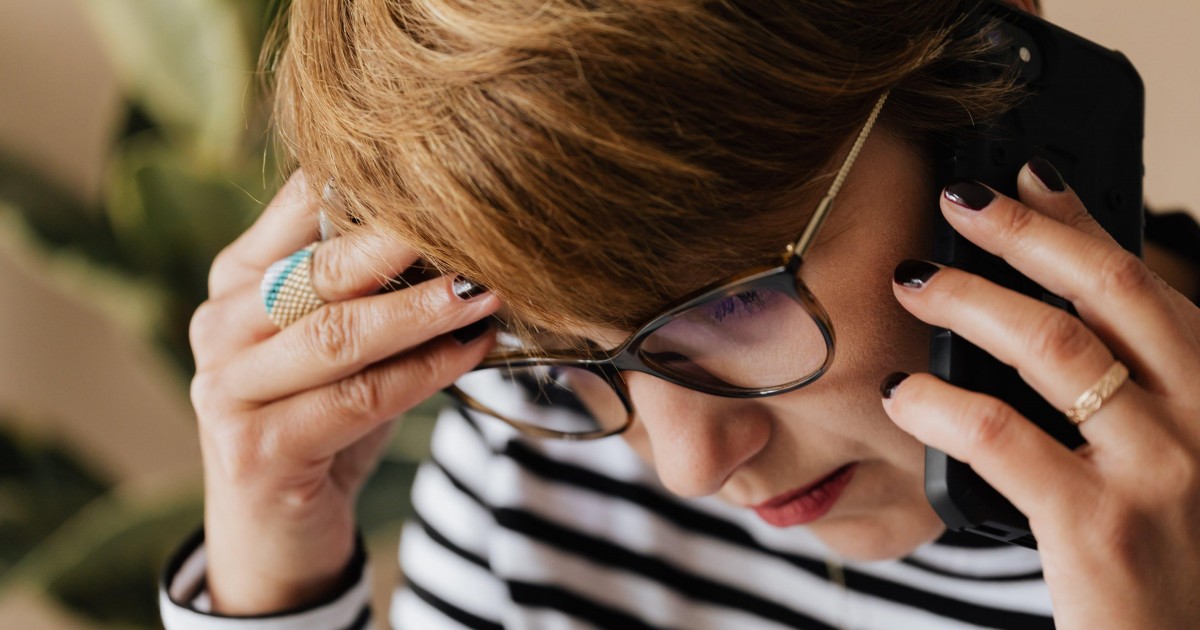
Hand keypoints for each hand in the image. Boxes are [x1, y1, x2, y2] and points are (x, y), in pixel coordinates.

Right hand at [190, 171, 498, 613]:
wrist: (276, 532)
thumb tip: (465, 232)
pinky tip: (470, 353)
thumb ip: (372, 289)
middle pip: (320, 268)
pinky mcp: (254, 448)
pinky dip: (421, 373)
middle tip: (474, 221)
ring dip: (421, 311)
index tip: (444, 167)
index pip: (298, 206)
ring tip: (484, 291)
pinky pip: (356, 399)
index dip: (369, 182)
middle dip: (401, 242)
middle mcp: (220, 324)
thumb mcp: (342, 343)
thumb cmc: (322, 419)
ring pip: (338, 334)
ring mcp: (227, 388)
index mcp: (236, 279)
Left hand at [882, 161, 1199, 628]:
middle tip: (955, 202)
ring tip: (913, 283)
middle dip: (1024, 232)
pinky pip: (1001, 436)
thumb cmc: (1170, 562)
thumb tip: (1043, 316)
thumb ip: (1126, 390)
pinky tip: (903, 393)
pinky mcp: (1101, 527)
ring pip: (1053, 347)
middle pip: (1107, 288)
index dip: (1079, 218)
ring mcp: (1159, 471)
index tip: (1024, 174)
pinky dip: (939, 403)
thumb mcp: (1170, 459)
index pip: (1141, 281)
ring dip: (971, 301)